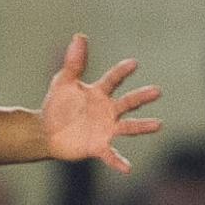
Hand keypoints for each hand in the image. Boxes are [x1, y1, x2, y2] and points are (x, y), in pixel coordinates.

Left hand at [38, 34, 163, 172]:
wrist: (46, 131)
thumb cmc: (57, 105)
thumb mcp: (63, 82)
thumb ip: (73, 62)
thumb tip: (80, 35)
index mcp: (99, 93)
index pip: (113, 79)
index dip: (122, 72)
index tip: (134, 63)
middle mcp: (108, 110)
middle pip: (128, 102)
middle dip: (142, 97)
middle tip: (158, 91)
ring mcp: (105, 128)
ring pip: (128, 126)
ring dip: (142, 126)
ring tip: (158, 124)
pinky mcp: (98, 146)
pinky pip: (111, 155)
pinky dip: (119, 162)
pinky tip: (128, 168)